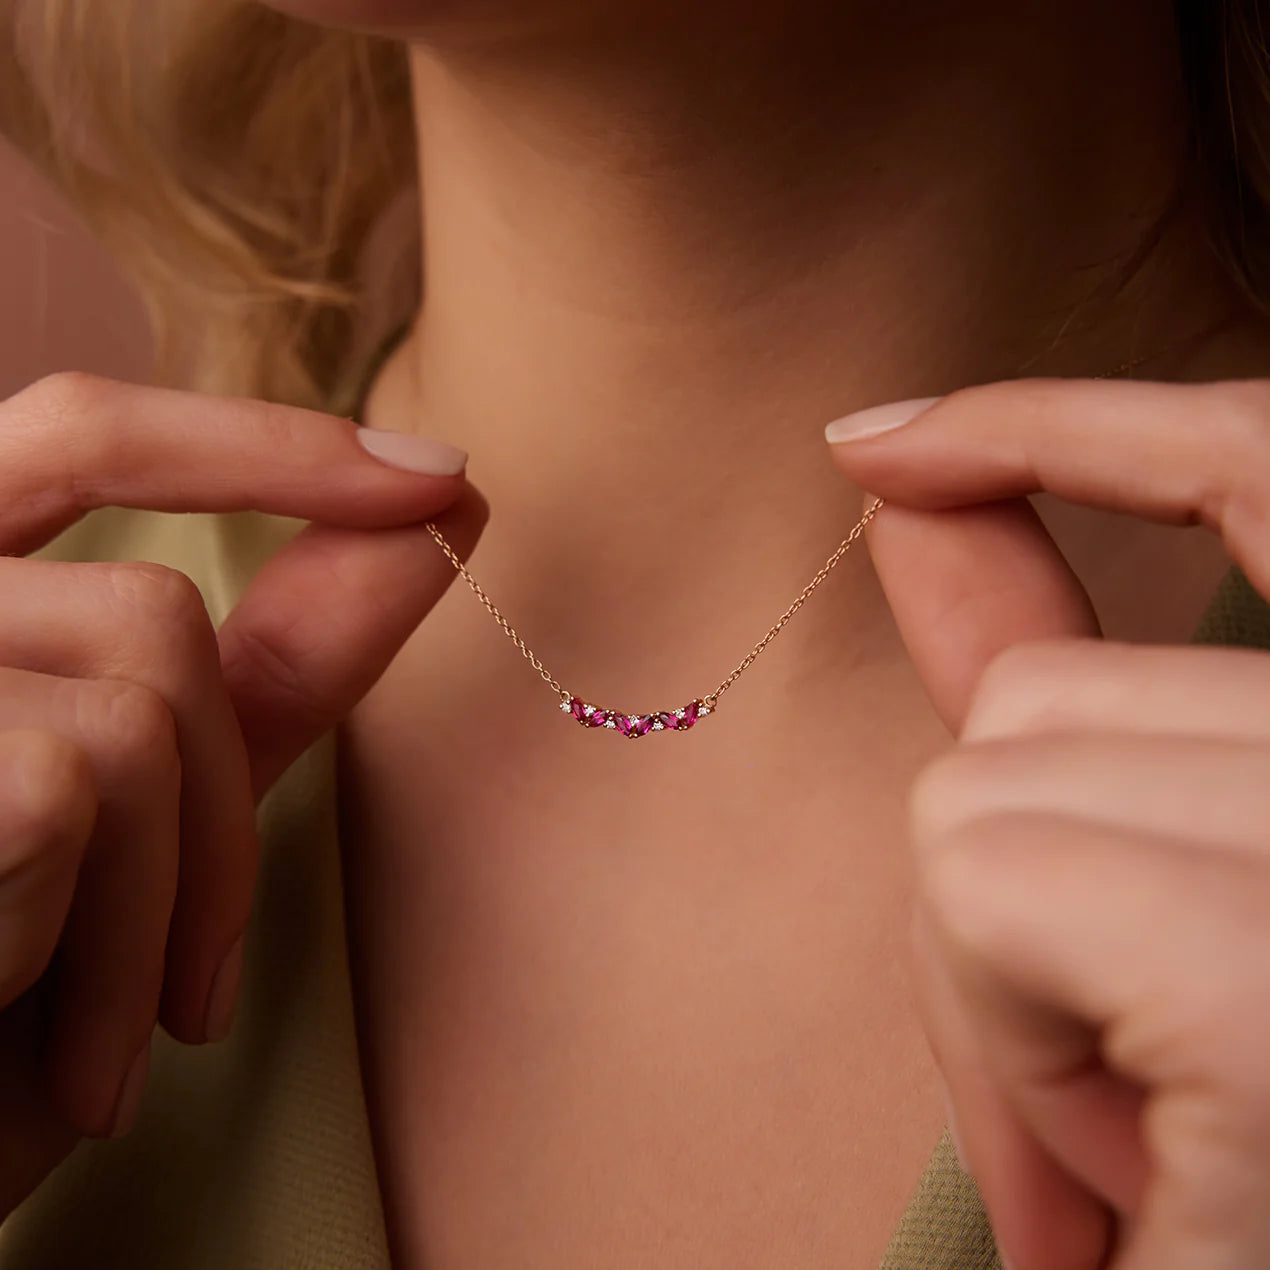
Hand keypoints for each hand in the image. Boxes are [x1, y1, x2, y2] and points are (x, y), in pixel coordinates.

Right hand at [0, 372, 482, 1212]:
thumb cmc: (2, 1007)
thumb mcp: (152, 819)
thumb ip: (275, 660)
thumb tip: (437, 513)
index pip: (82, 440)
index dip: (261, 446)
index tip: (438, 481)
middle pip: (149, 611)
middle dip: (229, 785)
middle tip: (210, 983)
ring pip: (141, 705)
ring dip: (183, 897)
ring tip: (137, 1031)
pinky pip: (83, 788)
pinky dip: (122, 937)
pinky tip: (75, 1052)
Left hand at [828, 377, 1269, 1269]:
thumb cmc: (1226, 1150)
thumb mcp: (1151, 886)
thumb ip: (1054, 672)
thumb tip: (902, 493)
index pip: (1262, 467)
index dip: (1072, 425)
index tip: (887, 450)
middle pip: (1053, 695)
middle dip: (1024, 888)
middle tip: (1134, 1077)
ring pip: (994, 775)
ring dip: (1013, 980)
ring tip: (1150, 1132)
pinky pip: (991, 875)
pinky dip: (994, 1025)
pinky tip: (1124, 1170)